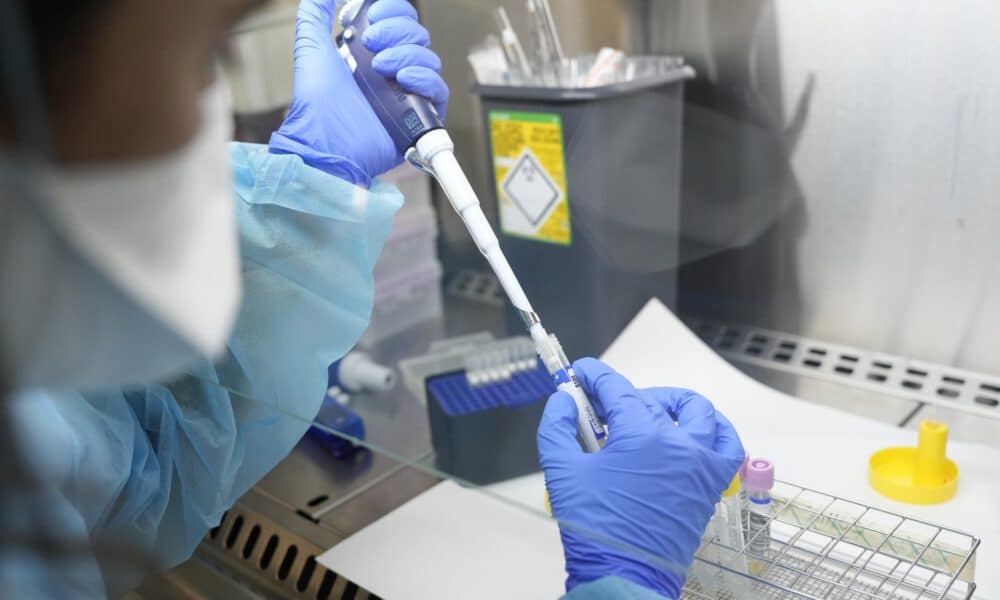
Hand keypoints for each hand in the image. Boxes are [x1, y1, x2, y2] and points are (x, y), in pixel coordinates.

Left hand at [269, 0, 448, 186]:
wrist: (326, 142)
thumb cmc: (317, 104)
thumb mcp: (311, 48)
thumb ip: (315, 15)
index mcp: (372, 53)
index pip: (401, 20)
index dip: (394, 11)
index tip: (374, 15)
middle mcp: (393, 71)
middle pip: (417, 35)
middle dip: (397, 31)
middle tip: (371, 44)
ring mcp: (408, 93)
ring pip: (429, 58)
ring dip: (406, 55)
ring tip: (380, 68)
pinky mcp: (420, 117)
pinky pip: (438, 89)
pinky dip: (424, 78)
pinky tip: (403, 79)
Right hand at [537, 358, 744, 597]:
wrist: (623, 577)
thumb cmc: (596, 531)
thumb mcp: (562, 473)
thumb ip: (557, 428)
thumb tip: (561, 403)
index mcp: (642, 436)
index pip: (617, 388)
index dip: (595, 377)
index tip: (581, 374)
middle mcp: (678, 445)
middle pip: (649, 400)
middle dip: (620, 394)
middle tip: (597, 406)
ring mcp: (699, 465)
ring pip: (698, 413)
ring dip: (673, 402)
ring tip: (650, 408)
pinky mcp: (709, 486)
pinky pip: (726, 447)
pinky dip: (716, 431)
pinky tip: (696, 431)